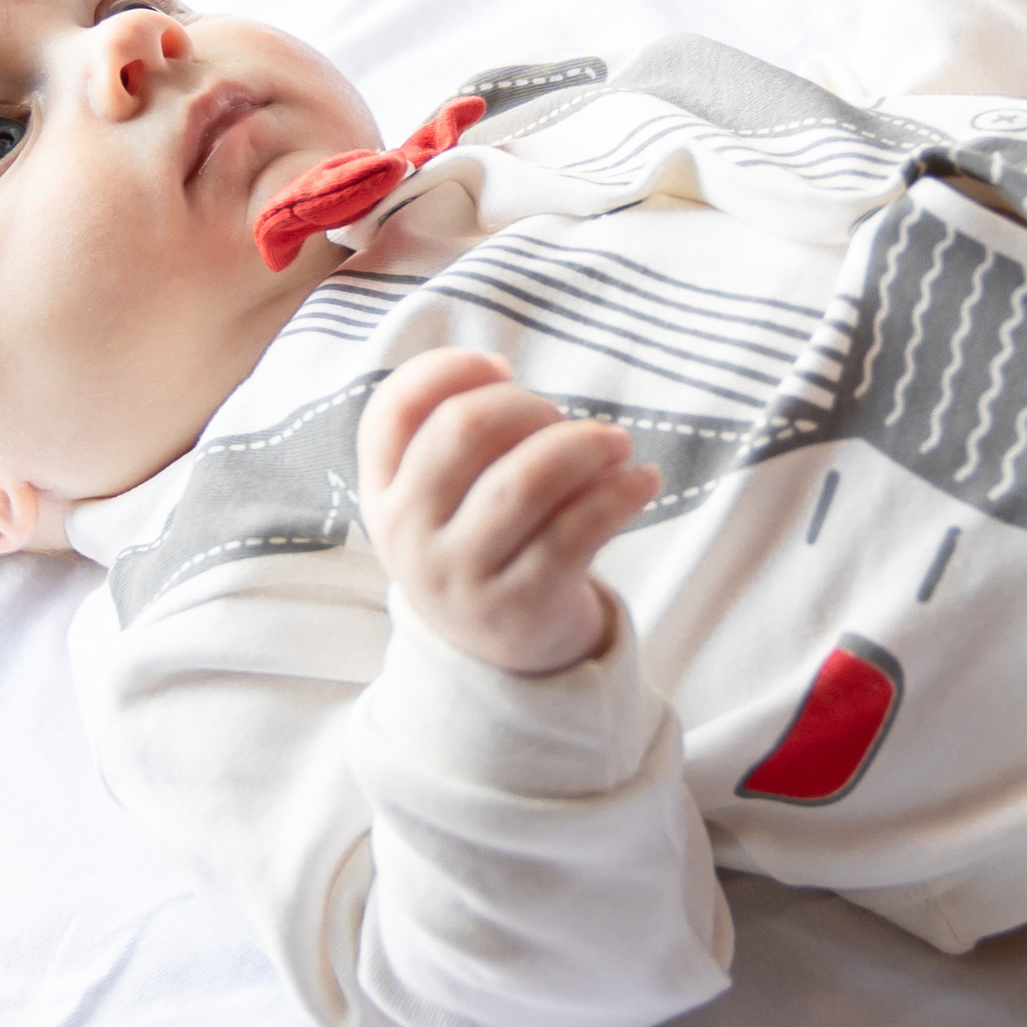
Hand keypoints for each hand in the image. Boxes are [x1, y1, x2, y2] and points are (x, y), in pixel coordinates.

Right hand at [357, 349, 662, 675]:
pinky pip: (576, 531)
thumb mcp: (440, 498)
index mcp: (383, 493)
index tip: (500, 368)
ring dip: (583, 445)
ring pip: (524, 481)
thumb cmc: (482, 544)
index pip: (393, 410)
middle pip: (463, 430)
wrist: (500, 657)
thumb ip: (451, 432)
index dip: (447, 369)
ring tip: (615, 444)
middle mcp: (408, 535)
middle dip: (529, 406)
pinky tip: (642, 481)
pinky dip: (619, 494)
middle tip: (565, 421)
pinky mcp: (520, 608)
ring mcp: (461, 576)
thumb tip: (497, 371)